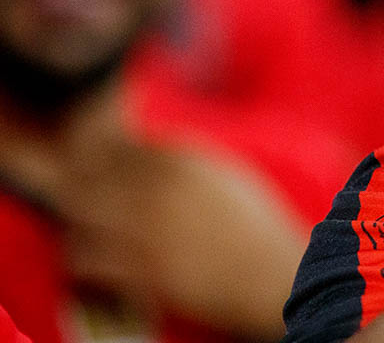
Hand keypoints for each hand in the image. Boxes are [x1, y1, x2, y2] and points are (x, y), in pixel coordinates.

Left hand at [59, 138, 303, 338]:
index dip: (100, 157)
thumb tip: (146, 145)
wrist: (268, 274)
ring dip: (79, 222)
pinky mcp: (142, 270)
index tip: (100, 169)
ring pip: (79, 216)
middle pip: (90, 177)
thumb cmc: (251, 224)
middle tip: (87, 202)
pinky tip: (98, 261)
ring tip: (90, 230)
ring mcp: (149, 231)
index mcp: (183, 162)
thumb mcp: (224, 174)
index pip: (116, 145)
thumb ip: (184, 157)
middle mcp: (161, 191)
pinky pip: (85, 259)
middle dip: (82, 189)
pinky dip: (83, 259)